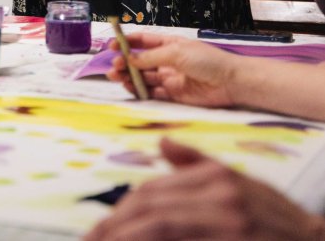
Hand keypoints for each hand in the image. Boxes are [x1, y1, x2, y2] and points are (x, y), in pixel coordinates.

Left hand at [84, 138, 324, 239]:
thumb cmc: (277, 221)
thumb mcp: (241, 186)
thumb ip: (197, 166)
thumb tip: (161, 144)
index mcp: (217, 178)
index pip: (153, 193)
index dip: (120, 212)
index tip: (98, 231)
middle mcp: (223, 197)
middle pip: (152, 210)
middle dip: (115, 228)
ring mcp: (232, 223)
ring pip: (162, 228)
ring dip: (127, 239)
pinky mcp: (236, 240)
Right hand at [106, 32, 236, 107]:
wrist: (231, 82)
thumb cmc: (206, 60)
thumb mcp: (176, 52)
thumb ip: (151, 57)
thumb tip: (129, 59)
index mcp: (168, 44)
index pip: (143, 41)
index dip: (127, 42)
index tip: (112, 46)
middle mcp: (166, 60)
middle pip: (140, 61)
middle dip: (125, 63)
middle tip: (114, 67)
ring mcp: (169, 77)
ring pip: (143, 77)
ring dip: (129, 77)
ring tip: (117, 78)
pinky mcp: (173, 94)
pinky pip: (152, 92)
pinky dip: (140, 91)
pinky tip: (131, 88)